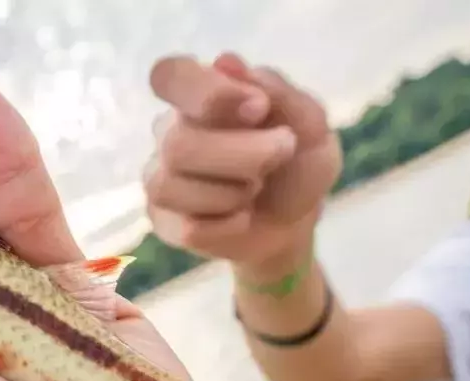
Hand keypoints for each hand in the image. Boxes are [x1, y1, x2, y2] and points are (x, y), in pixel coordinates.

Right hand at [144, 53, 341, 270]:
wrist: (294, 220)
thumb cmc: (296, 161)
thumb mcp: (309, 123)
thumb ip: (276, 91)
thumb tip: (226, 62)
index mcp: (199, 95)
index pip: (169, 76)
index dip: (209, 93)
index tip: (258, 108)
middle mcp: (170, 132)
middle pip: (177, 144)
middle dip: (244, 156)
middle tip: (280, 155)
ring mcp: (160, 179)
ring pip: (172, 187)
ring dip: (234, 192)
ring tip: (254, 189)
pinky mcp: (164, 222)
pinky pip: (187, 228)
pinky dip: (230, 224)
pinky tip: (242, 217)